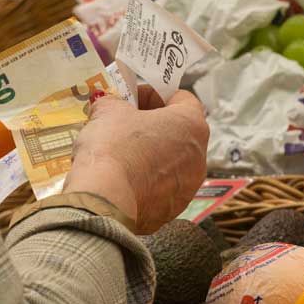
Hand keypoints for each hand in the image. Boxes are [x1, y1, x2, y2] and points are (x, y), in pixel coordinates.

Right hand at [66, 86, 208, 233]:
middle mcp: (199, 157)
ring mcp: (188, 187)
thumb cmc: (113, 148)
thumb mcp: (107, 111)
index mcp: (191, 124)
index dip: (154, 94)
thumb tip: (109, 104)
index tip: (131, 98)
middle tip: (124, 124)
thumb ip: (113, 102)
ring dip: (150, 154)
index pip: (181, 98)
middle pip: (178, 132)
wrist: (104, 201)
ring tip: (120, 153)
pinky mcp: (173, 209)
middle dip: (152, 125)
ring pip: (171, 162)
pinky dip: (145, 181)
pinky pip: (161, 188)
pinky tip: (122, 178)